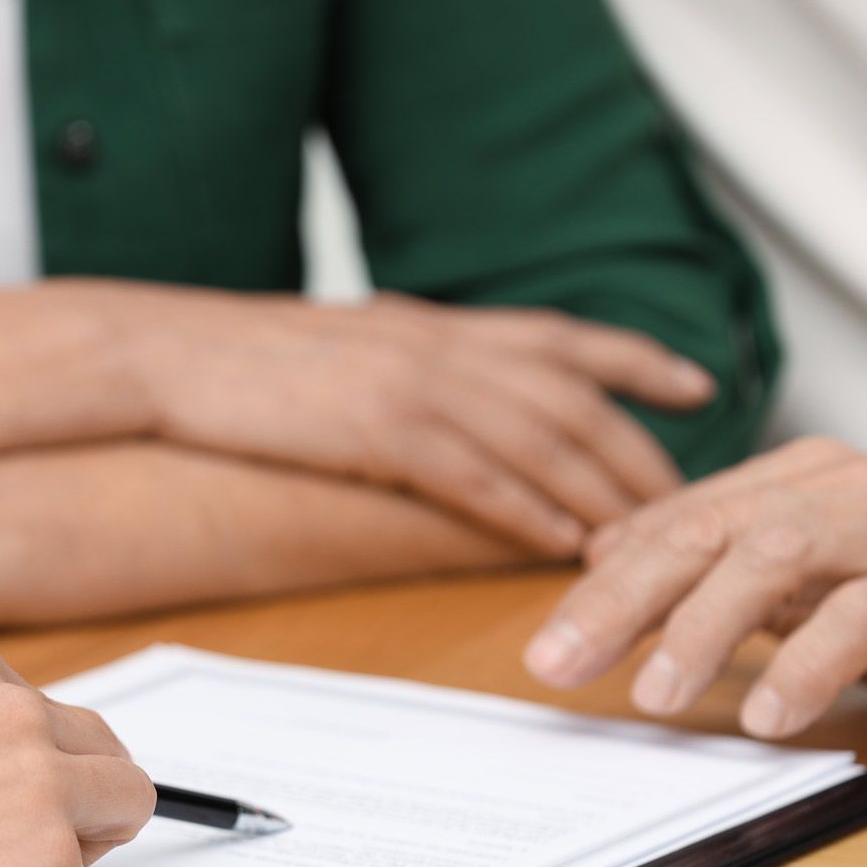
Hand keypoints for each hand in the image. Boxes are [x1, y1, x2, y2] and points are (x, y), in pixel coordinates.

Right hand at [70, 281, 714, 554]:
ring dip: (599, 493)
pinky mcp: (378, 430)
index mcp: (436, 324)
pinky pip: (473, 476)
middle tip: (689, 503)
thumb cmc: (251, 359)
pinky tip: (557, 542)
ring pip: (539, 440)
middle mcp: (440, 346)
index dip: (638, 359)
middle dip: (638, 453)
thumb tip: (462, 387)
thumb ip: (417, 359)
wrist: (169, 352)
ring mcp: (413, 384)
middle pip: (573, 400)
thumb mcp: (351, 344)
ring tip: (643, 539)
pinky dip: (524, 509)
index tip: (697, 386)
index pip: (564, 337)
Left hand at [521, 438, 866, 746]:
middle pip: (708, 531)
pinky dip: (808, 666)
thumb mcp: (815, 587)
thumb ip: (725, 573)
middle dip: (622, 599)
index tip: (545, 640)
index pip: (680, 522)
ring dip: (702, 628)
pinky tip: (767, 716)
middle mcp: (848, 488)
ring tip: (652, 696)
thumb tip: (610, 564)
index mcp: (802, 481)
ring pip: (776, 557)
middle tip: (557, 663)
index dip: (606, 581)